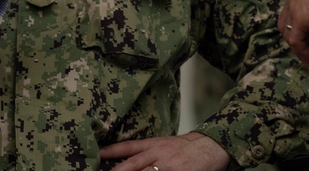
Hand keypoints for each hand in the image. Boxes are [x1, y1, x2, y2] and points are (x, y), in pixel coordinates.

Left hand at [100, 132, 230, 170]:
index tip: (97, 155)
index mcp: (153, 145)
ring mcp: (168, 166)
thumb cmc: (186, 147)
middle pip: (131, 166)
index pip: (127, 148)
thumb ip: (143, 150)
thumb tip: (121, 158)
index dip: (110, 152)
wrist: (211, 145)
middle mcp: (158, 154)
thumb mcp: (162, 143)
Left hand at [279, 0, 308, 68]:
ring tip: (308, 60)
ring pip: (289, 34)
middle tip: (305, 52)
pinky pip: (296, 40)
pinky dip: (302, 52)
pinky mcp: (300, 18)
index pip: (290, 11)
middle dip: (293, 39)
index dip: (296, 26)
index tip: (307, 38)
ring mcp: (294, 7)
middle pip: (285, 23)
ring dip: (298, 49)